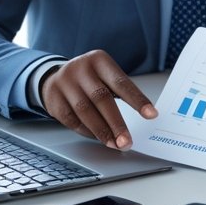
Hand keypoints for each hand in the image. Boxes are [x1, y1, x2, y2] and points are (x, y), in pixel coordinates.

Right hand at [40, 50, 156, 148]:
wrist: (54, 76)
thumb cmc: (90, 78)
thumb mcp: (104, 74)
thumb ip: (120, 90)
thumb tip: (144, 115)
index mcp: (99, 60)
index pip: (121, 82)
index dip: (137, 100)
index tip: (151, 115)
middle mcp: (81, 69)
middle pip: (102, 99)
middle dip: (117, 123)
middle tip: (127, 141)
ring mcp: (64, 84)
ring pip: (85, 111)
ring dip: (102, 132)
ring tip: (115, 144)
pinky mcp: (53, 100)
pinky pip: (72, 120)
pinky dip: (87, 131)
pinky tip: (98, 138)